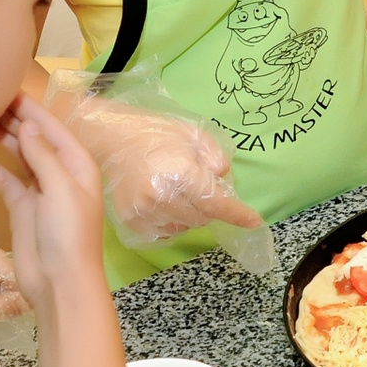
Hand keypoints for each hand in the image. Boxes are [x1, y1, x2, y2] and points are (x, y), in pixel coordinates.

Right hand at [0, 96, 105, 309]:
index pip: (51, 127)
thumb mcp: (60, 189)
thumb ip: (43, 156)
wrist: (61, 283)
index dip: (30, 108)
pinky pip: (7, 182)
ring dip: (1, 139)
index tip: (4, 89)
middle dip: (12, 119)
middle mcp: (60, 173)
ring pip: (19, 157)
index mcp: (77, 165)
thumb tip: (29, 123)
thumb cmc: (68, 234)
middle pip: (35, 138)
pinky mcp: (24, 209)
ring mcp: (41, 191)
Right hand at [55, 94, 262, 243]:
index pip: (217, 204)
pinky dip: (170, 223)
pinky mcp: (132, 219)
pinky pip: (163, 233)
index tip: (254, 222)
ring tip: (177, 193)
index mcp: (183, 173)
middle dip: (208, 206)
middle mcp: (164, 196)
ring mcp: (146, 211)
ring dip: (189, 215)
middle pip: (202, 218)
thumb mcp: (193, 134)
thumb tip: (222, 178)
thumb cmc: (156, 134)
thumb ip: (214, 156)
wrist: (112, 139)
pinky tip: (164, 203)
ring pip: (183, 227)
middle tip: (197, 187)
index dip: (238, 215)